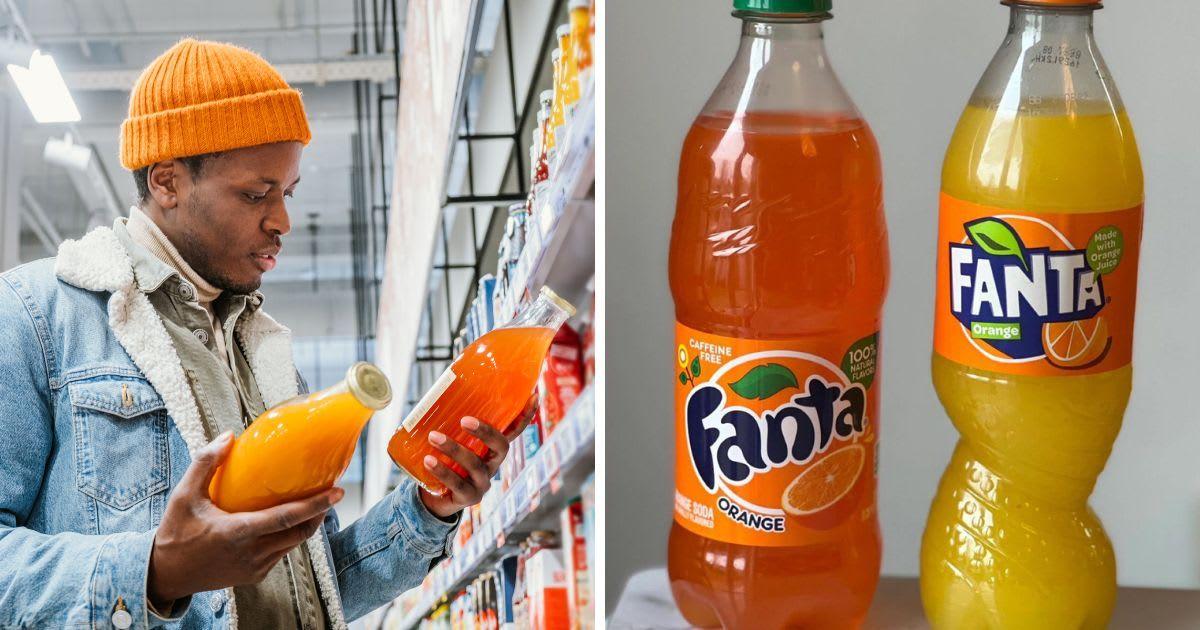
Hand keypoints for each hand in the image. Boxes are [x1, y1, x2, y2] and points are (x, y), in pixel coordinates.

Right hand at [147, 431, 343, 609]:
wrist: (166, 575)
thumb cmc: (175, 532)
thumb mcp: (184, 495)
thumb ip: (205, 464)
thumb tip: (228, 436)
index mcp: (237, 532)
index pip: (286, 519)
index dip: (315, 506)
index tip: (337, 492)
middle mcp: (252, 553)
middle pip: (300, 533)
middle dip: (320, 513)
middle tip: (331, 492)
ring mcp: (255, 567)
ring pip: (293, 544)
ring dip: (307, 525)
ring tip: (315, 503)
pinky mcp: (255, 576)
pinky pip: (281, 554)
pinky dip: (290, 537)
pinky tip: (289, 521)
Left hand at [419, 395, 536, 518]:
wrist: (433, 498)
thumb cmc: (444, 461)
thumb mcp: (452, 441)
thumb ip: (452, 424)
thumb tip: (439, 391)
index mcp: (493, 449)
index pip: (514, 431)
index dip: (525, 416)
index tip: (534, 396)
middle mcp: (493, 465)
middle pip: (501, 447)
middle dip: (486, 432)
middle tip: (464, 419)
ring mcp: (483, 483)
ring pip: (475, 465)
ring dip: (454, 449)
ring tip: (433, 436)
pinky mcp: (468, 498)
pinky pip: (458, 484)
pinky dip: (442, 471)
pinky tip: (429, 460)